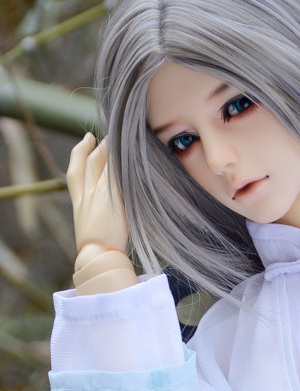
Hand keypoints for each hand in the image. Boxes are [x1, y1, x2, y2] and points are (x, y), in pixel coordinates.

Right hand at [66, 133, 129, 257]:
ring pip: (103, 161)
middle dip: (96, 145)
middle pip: (89, 161)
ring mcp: (99, 193)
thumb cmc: (98, 252)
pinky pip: (118, 171)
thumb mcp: (92, 230)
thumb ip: (98, 215)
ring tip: (120, 136)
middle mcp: (86, 194)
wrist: (97, 256)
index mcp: (78, 203)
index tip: (86, 140)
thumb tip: (110, 213)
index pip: (75, 171)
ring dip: (111, 147)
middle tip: (105, 134)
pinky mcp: (114, 196)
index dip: (80, 152)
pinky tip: (132, 150)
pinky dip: (123, 160)